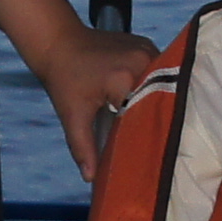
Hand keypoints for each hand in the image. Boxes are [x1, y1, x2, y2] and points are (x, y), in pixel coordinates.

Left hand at [28, 17, 158, 181]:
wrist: (60, 42)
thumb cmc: (64, 80)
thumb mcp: (72, 116)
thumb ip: (83, 147)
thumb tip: (90, 178)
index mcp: (125, 78)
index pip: (145, 113)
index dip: (145, 133)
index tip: (145, 149)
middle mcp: (142, 60)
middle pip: (157, 99)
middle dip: (152, 117)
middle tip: (152, 140)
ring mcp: (147, 50)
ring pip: (161, 85)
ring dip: (154, 99)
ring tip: (146, 118)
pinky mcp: (147, 46)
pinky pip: (158, 72)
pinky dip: (152, 85)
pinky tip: (145, 97)